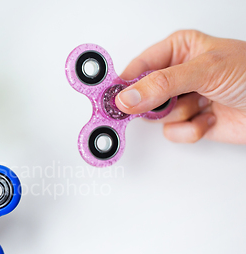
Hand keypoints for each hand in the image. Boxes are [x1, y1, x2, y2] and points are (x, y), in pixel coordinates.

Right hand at [114, 30, 245, 143]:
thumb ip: (161, 84)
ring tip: (202, 104)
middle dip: (157, 102)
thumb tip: (127, 97)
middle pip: (142, 95)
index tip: (114, 98)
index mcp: (178, 49)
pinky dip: (192, 130)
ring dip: (181, 115)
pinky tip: (209, 118)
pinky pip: (173, 133)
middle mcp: (177, 75)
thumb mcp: (204, 70)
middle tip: (168, 101)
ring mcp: (184, 99)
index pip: (138, 66)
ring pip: (157, 117)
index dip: (125, 83)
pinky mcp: (191, 122)